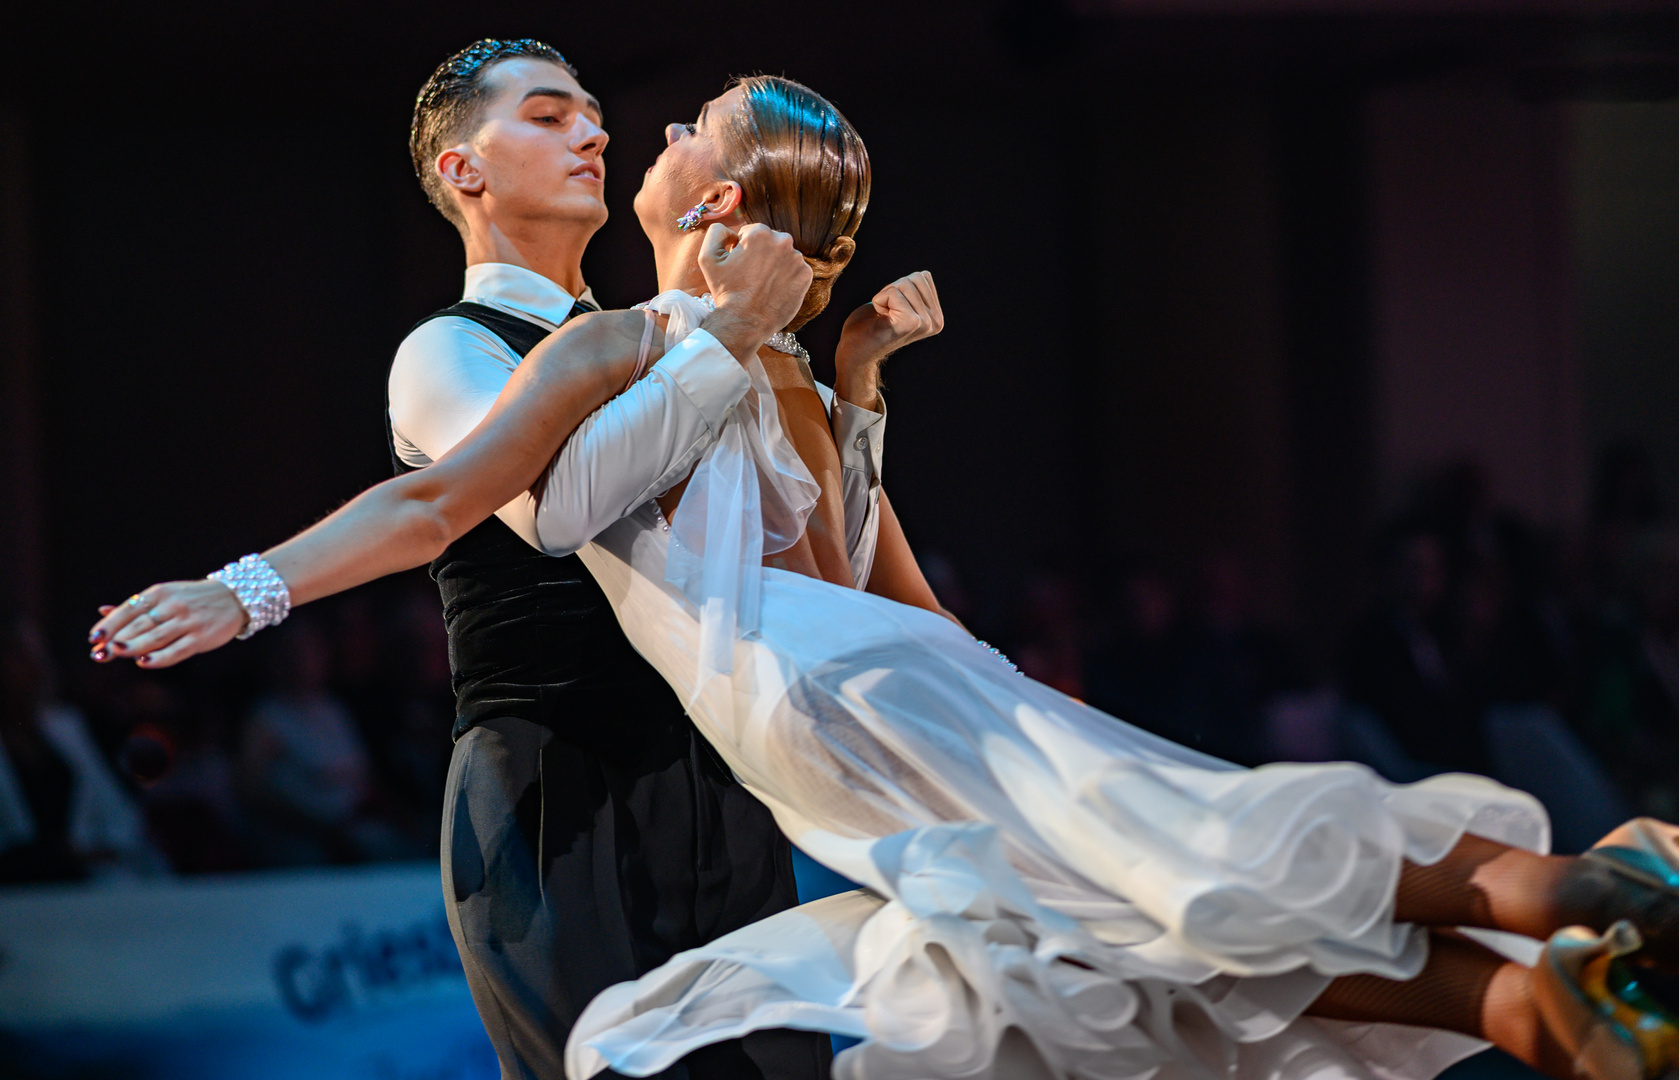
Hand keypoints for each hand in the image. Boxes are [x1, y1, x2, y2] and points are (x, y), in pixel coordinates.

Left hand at [88, 580, 247, 668]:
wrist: (235, 598)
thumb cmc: (192, 599)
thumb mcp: (164, 596)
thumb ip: (135, 607)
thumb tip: (102, 612)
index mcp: (159, 593)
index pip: (129, 610)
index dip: (109, 625)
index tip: (93, 639)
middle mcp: (172, 606)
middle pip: (139, 625)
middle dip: (116, 639)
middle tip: (98, 653)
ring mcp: (187, 622)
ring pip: (155, 636)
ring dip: (133, 646)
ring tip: (114, 653)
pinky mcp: (201, 637)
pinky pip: (177, 649)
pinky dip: (160, 657)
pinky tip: (144, 662)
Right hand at [696, 223, 812, 360]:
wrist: (745, 322)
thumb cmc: (726, 291)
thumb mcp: (708, 257)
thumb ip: (717, 231)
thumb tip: (732, 231)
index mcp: (760, 232)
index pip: (752, 233)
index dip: (743, 249)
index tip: (740, 266)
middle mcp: (783, 241)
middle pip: (770, 243)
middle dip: (761, 255)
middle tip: (751, 277)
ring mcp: (797, 259)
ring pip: (784, 257)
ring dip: (775, 266)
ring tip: (763, 285)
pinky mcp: (806, 275)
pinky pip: (795, 271)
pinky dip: (786, 278)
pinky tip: (774, 290)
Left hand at [834, 271, 942, 410]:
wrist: (855, 353)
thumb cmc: (871, 326)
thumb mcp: (900, 303)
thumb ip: (915, 291)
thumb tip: (924, 275)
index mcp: (936, 316)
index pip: (923, 277)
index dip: (899, 287)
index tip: (893, 309)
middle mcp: (935, 321)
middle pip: (916, 278)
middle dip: (893, 290)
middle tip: (886, 313)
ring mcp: (925, 323)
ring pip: (905, 283)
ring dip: (885, 296)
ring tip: (883, 317)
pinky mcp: (911, 323)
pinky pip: (893, 292)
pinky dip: (879, 300)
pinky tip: (880, 318)